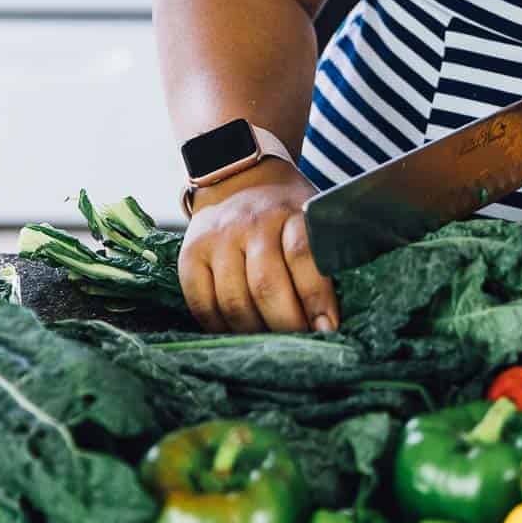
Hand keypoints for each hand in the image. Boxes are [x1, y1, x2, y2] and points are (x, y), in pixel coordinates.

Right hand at [179, 159, 338, 334]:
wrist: (239, 179)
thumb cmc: (285, 211)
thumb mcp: (313, 217)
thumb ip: (324, 256)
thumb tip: (331, 318)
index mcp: (291, 212)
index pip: (304, 256)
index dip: (317, 298)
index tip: (327, 329)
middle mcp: (252, 223)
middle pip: (266, 285)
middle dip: (286, 325)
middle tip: (300, 343)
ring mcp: (218, 238)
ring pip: (234, 301)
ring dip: (255, 332)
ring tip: (272, 342)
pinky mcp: (190, 255)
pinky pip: (202, 305)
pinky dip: (221, 328)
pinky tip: (239, 332)